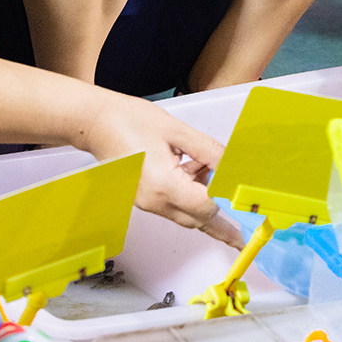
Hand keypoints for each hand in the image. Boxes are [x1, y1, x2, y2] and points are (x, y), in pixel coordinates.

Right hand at [84, 94, 242, 247]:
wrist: (97, 122)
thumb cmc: (129, 121)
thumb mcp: (178, 132)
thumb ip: (210, 152)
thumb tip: (232, 167)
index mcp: (164, 185)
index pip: (207, 207)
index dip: (227, 201)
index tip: (243, 200)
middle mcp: (154, 201)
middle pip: (198, 219)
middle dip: (218, 206)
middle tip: (238, 206)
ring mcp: (146, 203)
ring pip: (186, 214)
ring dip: (201, 196)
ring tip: (200, 163)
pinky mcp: (143, 199)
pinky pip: (172, 205)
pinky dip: (186, 193)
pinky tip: (189, 168)